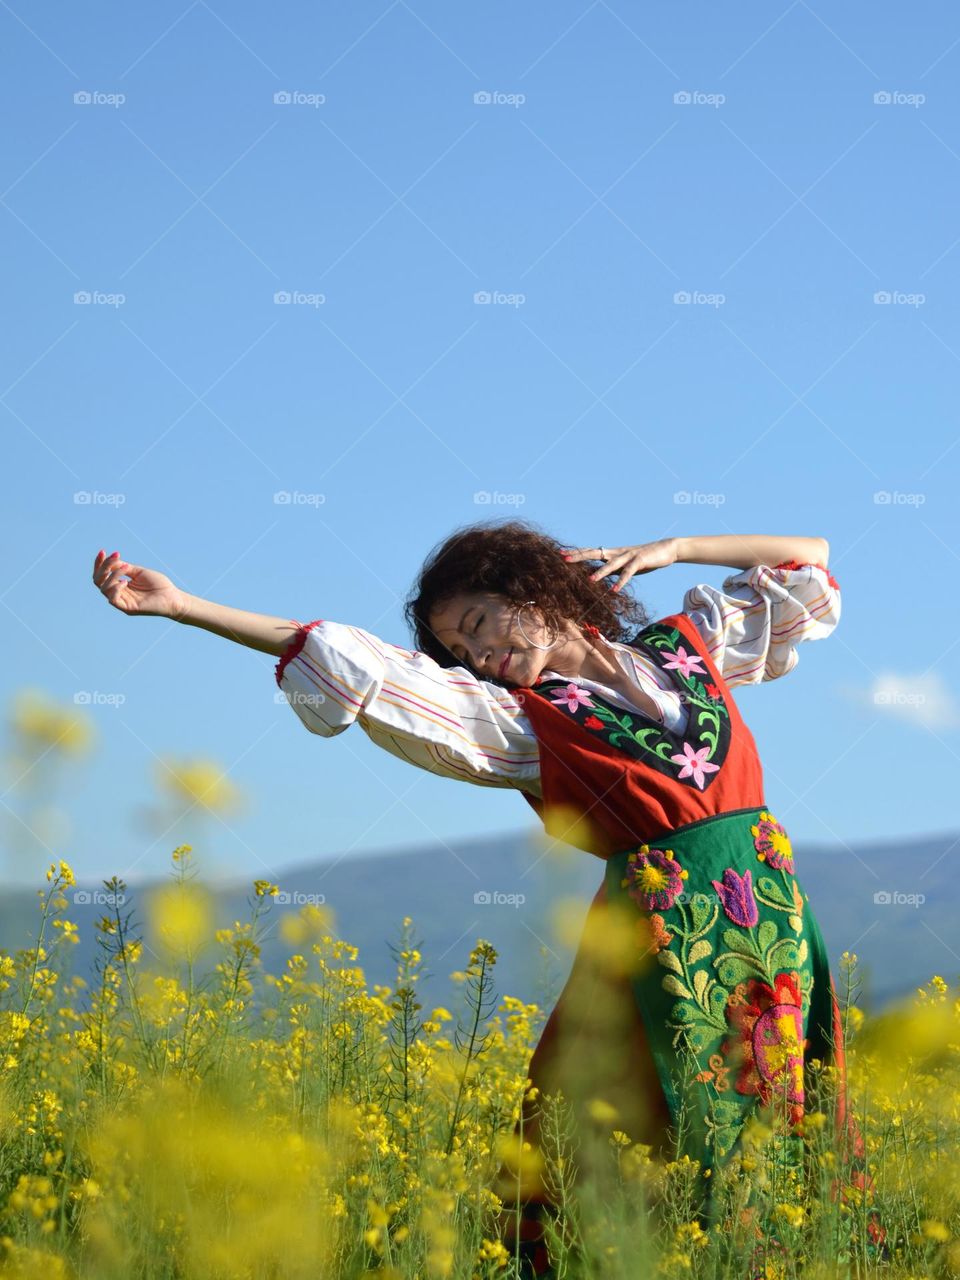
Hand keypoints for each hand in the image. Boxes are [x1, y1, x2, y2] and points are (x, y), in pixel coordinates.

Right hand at [92, 550, 188, 619]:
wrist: (173, 597)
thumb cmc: (159, 584)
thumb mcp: (139, 572)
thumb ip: (124, 568)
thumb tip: (110, 561)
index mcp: (120, 585)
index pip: (102, 575)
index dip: (99, 564)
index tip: (103, 551)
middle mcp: (119, 594)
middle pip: (99, 581)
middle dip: (104, 567)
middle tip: (115, 557)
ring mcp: (122, 602)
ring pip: (104, 588)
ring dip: (113, 575)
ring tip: (126, 568)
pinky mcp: (128, 609)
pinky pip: (113, 600)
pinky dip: (116, 588)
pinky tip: (125, 582)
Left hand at [562, 538, 678, 591]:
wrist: (667, 549)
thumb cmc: (645, 558)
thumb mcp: (625, 565)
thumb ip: (613, 570)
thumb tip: (601, 575)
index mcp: (612, 553)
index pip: (591, 552)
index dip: (577, 553)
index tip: (561, 554)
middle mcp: (617, 552)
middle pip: (595, 553)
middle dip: (579, 556)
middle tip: (564, 558)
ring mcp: (628, 555)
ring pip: (611, 564)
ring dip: (601, 572)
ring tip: (590, 580)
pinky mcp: (640, 561)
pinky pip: (629, 572)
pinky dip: (622, 581)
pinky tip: (615, 590)